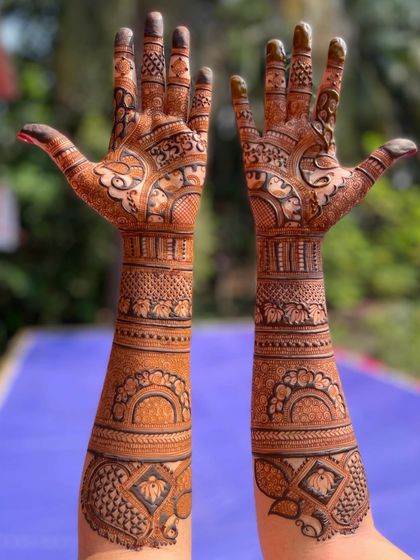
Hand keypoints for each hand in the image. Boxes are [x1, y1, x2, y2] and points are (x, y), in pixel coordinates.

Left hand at [18, 12, 211, 230]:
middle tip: (154, 16)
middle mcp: (151, 126)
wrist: (151, 230)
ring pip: (177, 88)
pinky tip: (204, 70)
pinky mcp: (196, 148)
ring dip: (179, 60)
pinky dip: (203, 93)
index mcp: (125, 130)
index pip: (124, 84)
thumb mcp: (80, 175)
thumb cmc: (117, 208)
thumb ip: (57, 148)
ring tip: (182, 31)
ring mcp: (174, 135)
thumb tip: (20, 129)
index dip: (123, 58)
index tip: (123, 32)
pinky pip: (201, 114)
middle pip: (152, 77)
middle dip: (154, 47)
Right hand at [231, 22, 415, 233]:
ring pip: (274, 95)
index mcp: (321, 136)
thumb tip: (412, 145)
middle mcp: (298, 132)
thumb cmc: (324, 212)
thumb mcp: (357, 183)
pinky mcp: (254, 153)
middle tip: (303, 27)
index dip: (334, 68)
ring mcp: (275, 140)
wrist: (294, 233)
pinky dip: (241, 102)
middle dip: (302, 57)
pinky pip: (245, 122)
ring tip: (276, 43)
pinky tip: (238, 79)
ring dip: (274, 70)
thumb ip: (379, 159)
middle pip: (300, 85)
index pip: (328, 93)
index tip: (338, 42)